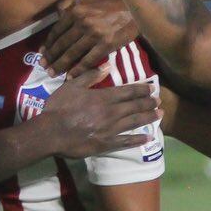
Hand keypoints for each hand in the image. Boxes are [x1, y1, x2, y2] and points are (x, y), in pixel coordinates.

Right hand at [34, 65, 159, 156]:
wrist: (51, 132)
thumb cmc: (59, 107)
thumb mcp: (71, 86)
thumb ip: (90, 76)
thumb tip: (107, 66)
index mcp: (104, 97)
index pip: (128, 91)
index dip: (142, 89)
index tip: (151, 88)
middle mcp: (111, 112)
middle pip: (135, 106)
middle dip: (149, 103)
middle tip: (159, 101)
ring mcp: (110, 129)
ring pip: (135, 122)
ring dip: (149, 118)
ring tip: (160, 114)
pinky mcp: (106, 144)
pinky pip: (126, 142)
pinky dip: (138, 140)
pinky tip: (148, 138)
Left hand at [40, 0, 137, 73]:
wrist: (134, 8)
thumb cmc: (110, 1)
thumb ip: (71, 2)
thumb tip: (58, 12)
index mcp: (76, 10)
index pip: (57, 30)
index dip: (48, 44)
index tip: (42, 53)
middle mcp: (82, 22)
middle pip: (62, 44)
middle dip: (51, 57)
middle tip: (43, 67)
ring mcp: (94, 35)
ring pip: (72, 53)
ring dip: (60, 65)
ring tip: (52, 74)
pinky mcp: (106, 45)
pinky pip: (88, 60)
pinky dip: (78, 70)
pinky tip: (70, 77)